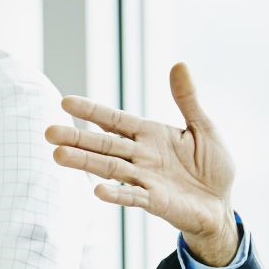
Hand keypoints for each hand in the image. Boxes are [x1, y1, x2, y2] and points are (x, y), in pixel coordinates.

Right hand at [46, 63, 239, 264]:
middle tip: (48, 132)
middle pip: (104, 145)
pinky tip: (98, 191)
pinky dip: (117, 195)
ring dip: (86, 163)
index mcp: (150, 135)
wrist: (221, 204)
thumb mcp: (204, 127)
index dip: (92, 112)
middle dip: (76, 138)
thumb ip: (187, 100)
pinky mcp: (155, 201)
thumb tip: (179, 64)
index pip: (115, 120)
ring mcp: (146, 179)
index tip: (65, 102)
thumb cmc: (212, 166)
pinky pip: (133, 197)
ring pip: (110, 169)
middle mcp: (141, 156)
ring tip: (59, 156)